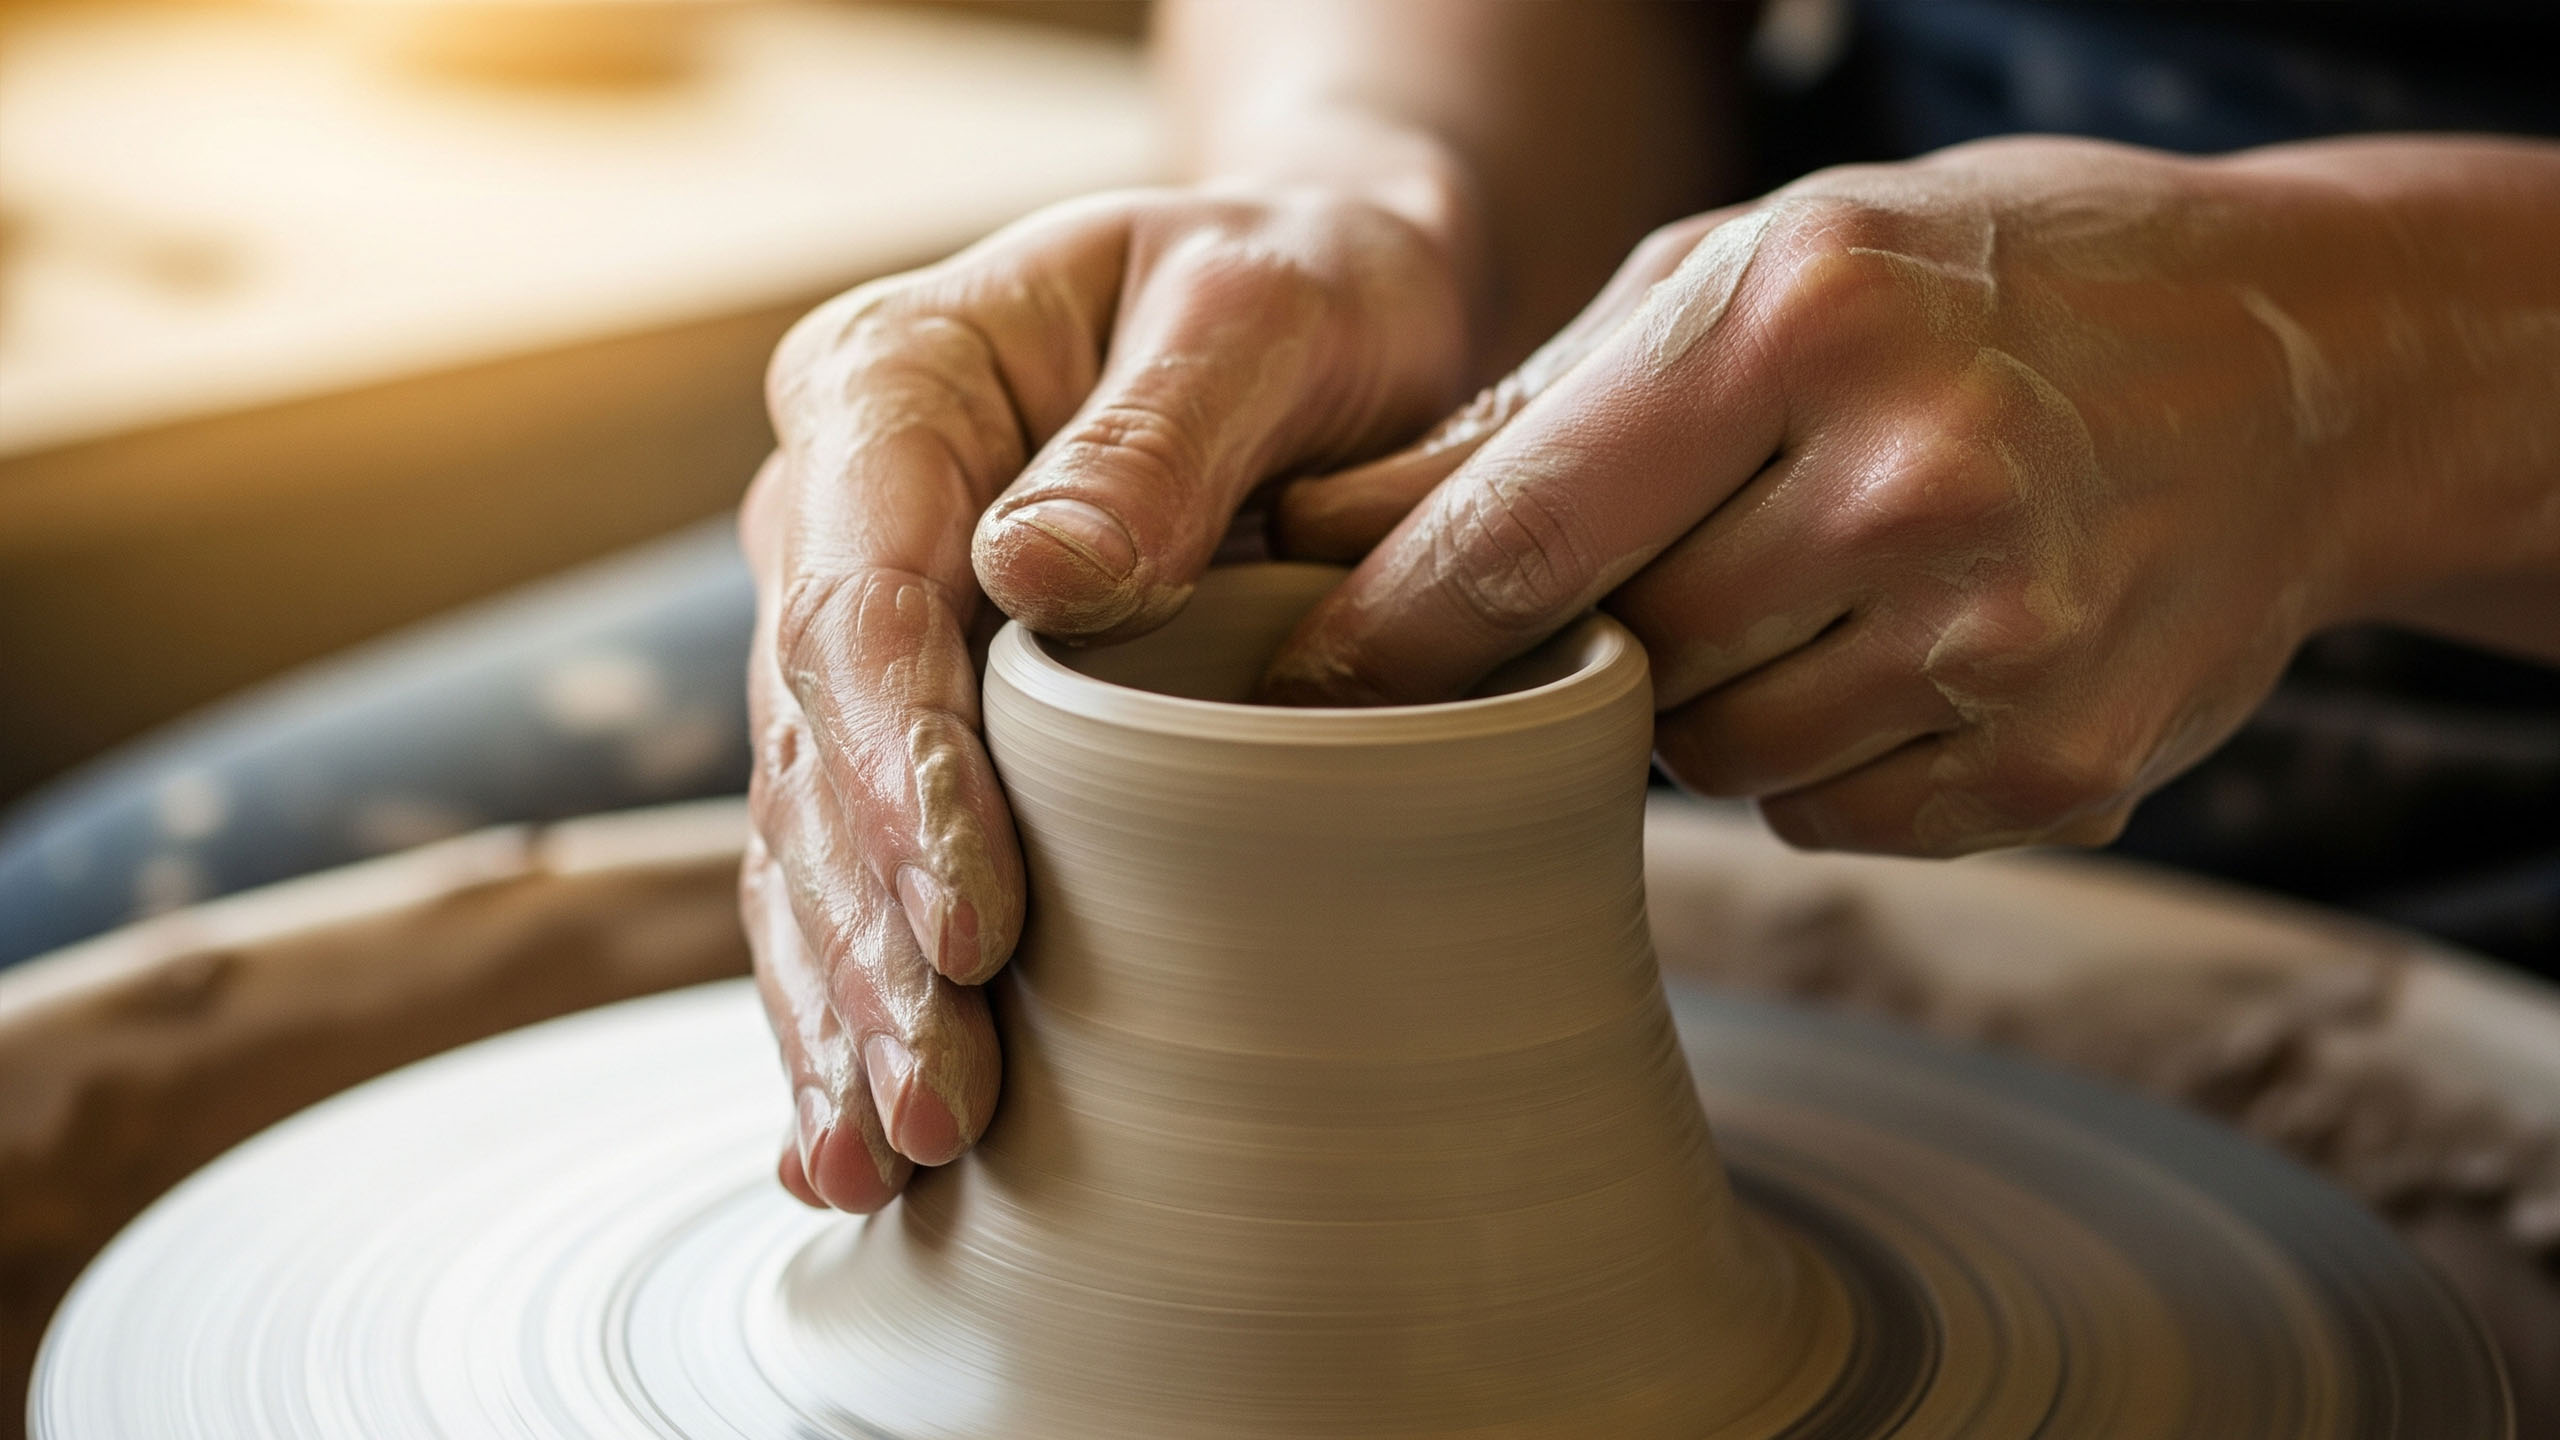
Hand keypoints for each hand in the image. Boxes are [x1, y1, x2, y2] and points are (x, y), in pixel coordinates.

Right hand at [743, 183, 1473, 1209]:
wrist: (1308, 306)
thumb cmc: (1296, 289)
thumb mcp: (1266, 309)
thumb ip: (1158, 434)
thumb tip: (1041, 576)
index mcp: (891, 382)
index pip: (863, 595)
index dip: (902, 773)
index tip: (974, 924)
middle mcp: (839, 509)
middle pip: (816, 746)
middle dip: (872, 936)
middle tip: (941, 1102)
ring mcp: (861, 620)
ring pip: (812, 833)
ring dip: (846, 1003)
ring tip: (892, 1154)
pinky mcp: (914, 715)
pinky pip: (853, 864)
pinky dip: (849, 997)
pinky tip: (844, 1133)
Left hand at [1266, 136, 2556, 854]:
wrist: (2296, 369)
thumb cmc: (1980, 289)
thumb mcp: (1764, 262)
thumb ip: (1551, 402)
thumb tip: (1344, 537)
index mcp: (1805, 319)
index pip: (1525, 530)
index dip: (1389, 628)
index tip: (1300, 685)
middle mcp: (1911, 481)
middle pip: (1620, 657)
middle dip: (1591, 638)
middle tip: (1653, 565)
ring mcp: (2002, 638)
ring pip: (1714, 760)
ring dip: (1707, 698)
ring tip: (1802, 583)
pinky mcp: (2059, 765)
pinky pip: (1830, 815)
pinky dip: (1820, 753)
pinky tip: (1895, 648)